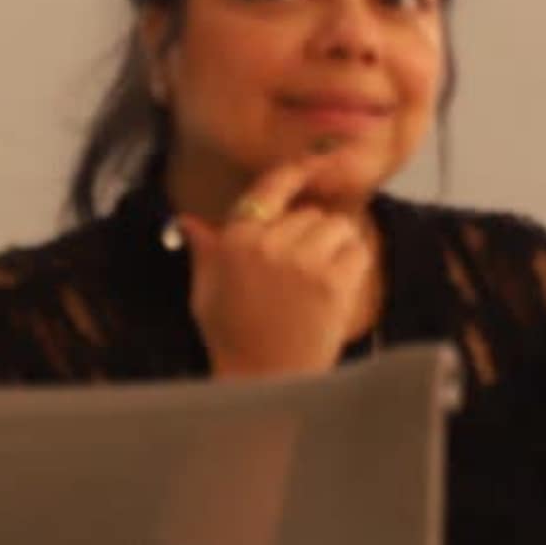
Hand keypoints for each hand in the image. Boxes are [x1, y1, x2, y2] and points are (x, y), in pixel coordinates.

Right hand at [176, 157, 374, 380]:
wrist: (264, 380)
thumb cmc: (233, 336)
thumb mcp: (207, 291)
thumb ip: (205, 251)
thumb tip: (187, 221)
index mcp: (235, 239)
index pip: (271, 186)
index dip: (297, 172)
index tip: (315, 164)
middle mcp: (267, 243)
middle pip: (312, 213)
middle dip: (314, 235)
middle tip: (303, 274)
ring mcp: (302, 260)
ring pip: (338, 228)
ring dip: (336, 249)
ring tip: (318, 283)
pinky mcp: (332, 281)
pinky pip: (358, 252)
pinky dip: (354, 267)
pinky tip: (334, 292)